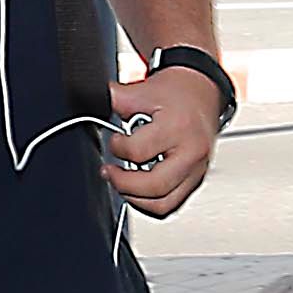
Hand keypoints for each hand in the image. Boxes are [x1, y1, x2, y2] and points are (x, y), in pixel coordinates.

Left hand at [102, 62, 221, 217]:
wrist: (203, 92)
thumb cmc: (178, 92)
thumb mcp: (143, 89)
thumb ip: (115, 99)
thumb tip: (88, 101)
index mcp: (178, 127)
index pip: (138, 152)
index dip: (118, 147)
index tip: (115, 140)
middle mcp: (192, 152)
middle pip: (155, 186)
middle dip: (123, 183)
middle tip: (110, 172)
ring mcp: (197, 169)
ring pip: (164, 203)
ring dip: (137, 198)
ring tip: (123, 184)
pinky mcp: (196, 179)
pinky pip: (172, 203)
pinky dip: (151, 201)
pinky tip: (139, 189)